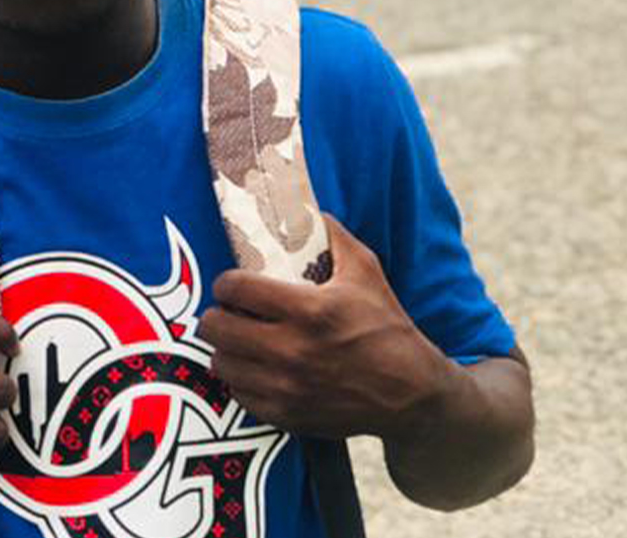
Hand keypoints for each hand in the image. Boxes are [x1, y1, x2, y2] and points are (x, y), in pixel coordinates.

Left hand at [197, 214, 454, 440]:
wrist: (411, 394)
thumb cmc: (387, 328)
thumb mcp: (366, 271)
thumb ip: (333, 236)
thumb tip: (307, 211)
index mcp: (309, 310)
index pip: (235, 288)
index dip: (227, 283)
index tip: (233, 284)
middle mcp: (292, 350)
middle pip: (216, 326)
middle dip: (218, 314)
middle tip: (231, 312)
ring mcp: (286, 387)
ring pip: (221, 362)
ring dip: (226, 348)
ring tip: (240, 340)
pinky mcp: (286, 415)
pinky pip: (238, 394)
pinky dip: (241, 380)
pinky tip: (255, 369)